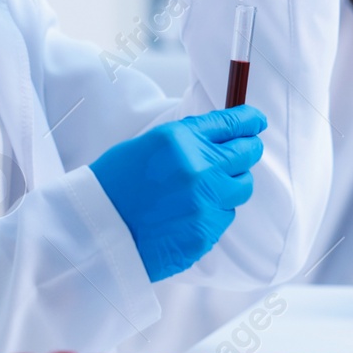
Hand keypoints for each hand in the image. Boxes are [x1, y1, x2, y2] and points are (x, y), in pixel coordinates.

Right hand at [89, 107, 265, 281]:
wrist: (97, 231)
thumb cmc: (115, 185)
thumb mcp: (148, 145)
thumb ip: (188, 139)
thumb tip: (222, 133)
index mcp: (182, 140)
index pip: (233, 122)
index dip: (249, 120)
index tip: (256, 122)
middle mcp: (200, 169)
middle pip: (247, 152)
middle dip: (245, 150)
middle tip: (238, 153)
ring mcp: (206, 203)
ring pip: (241, 187)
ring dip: (230, 184)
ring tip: (204, 189)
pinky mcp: (207, 232)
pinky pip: (225, 215)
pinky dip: (214, 212)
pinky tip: (189, 213)